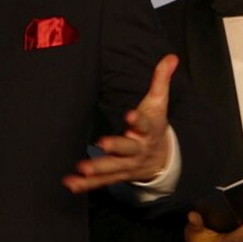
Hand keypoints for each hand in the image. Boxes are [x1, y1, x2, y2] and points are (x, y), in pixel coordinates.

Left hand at [63, 55, 177, 192]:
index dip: (138, 119)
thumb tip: (172, 57)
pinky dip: (86, 185)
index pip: (144, 124)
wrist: (162, 159)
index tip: (130, 114)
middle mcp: (138, 149)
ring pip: (113, 168)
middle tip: (102, 143)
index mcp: (148, 130)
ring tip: (82, 169)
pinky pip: (102, 181)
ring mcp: (128, 164)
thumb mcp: (159, 103)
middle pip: (127, 149)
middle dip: (115, 147)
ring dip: (98, 169)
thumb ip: (161, 80)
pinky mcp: (117, 175)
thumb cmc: (155, 125)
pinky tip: (70, 183)